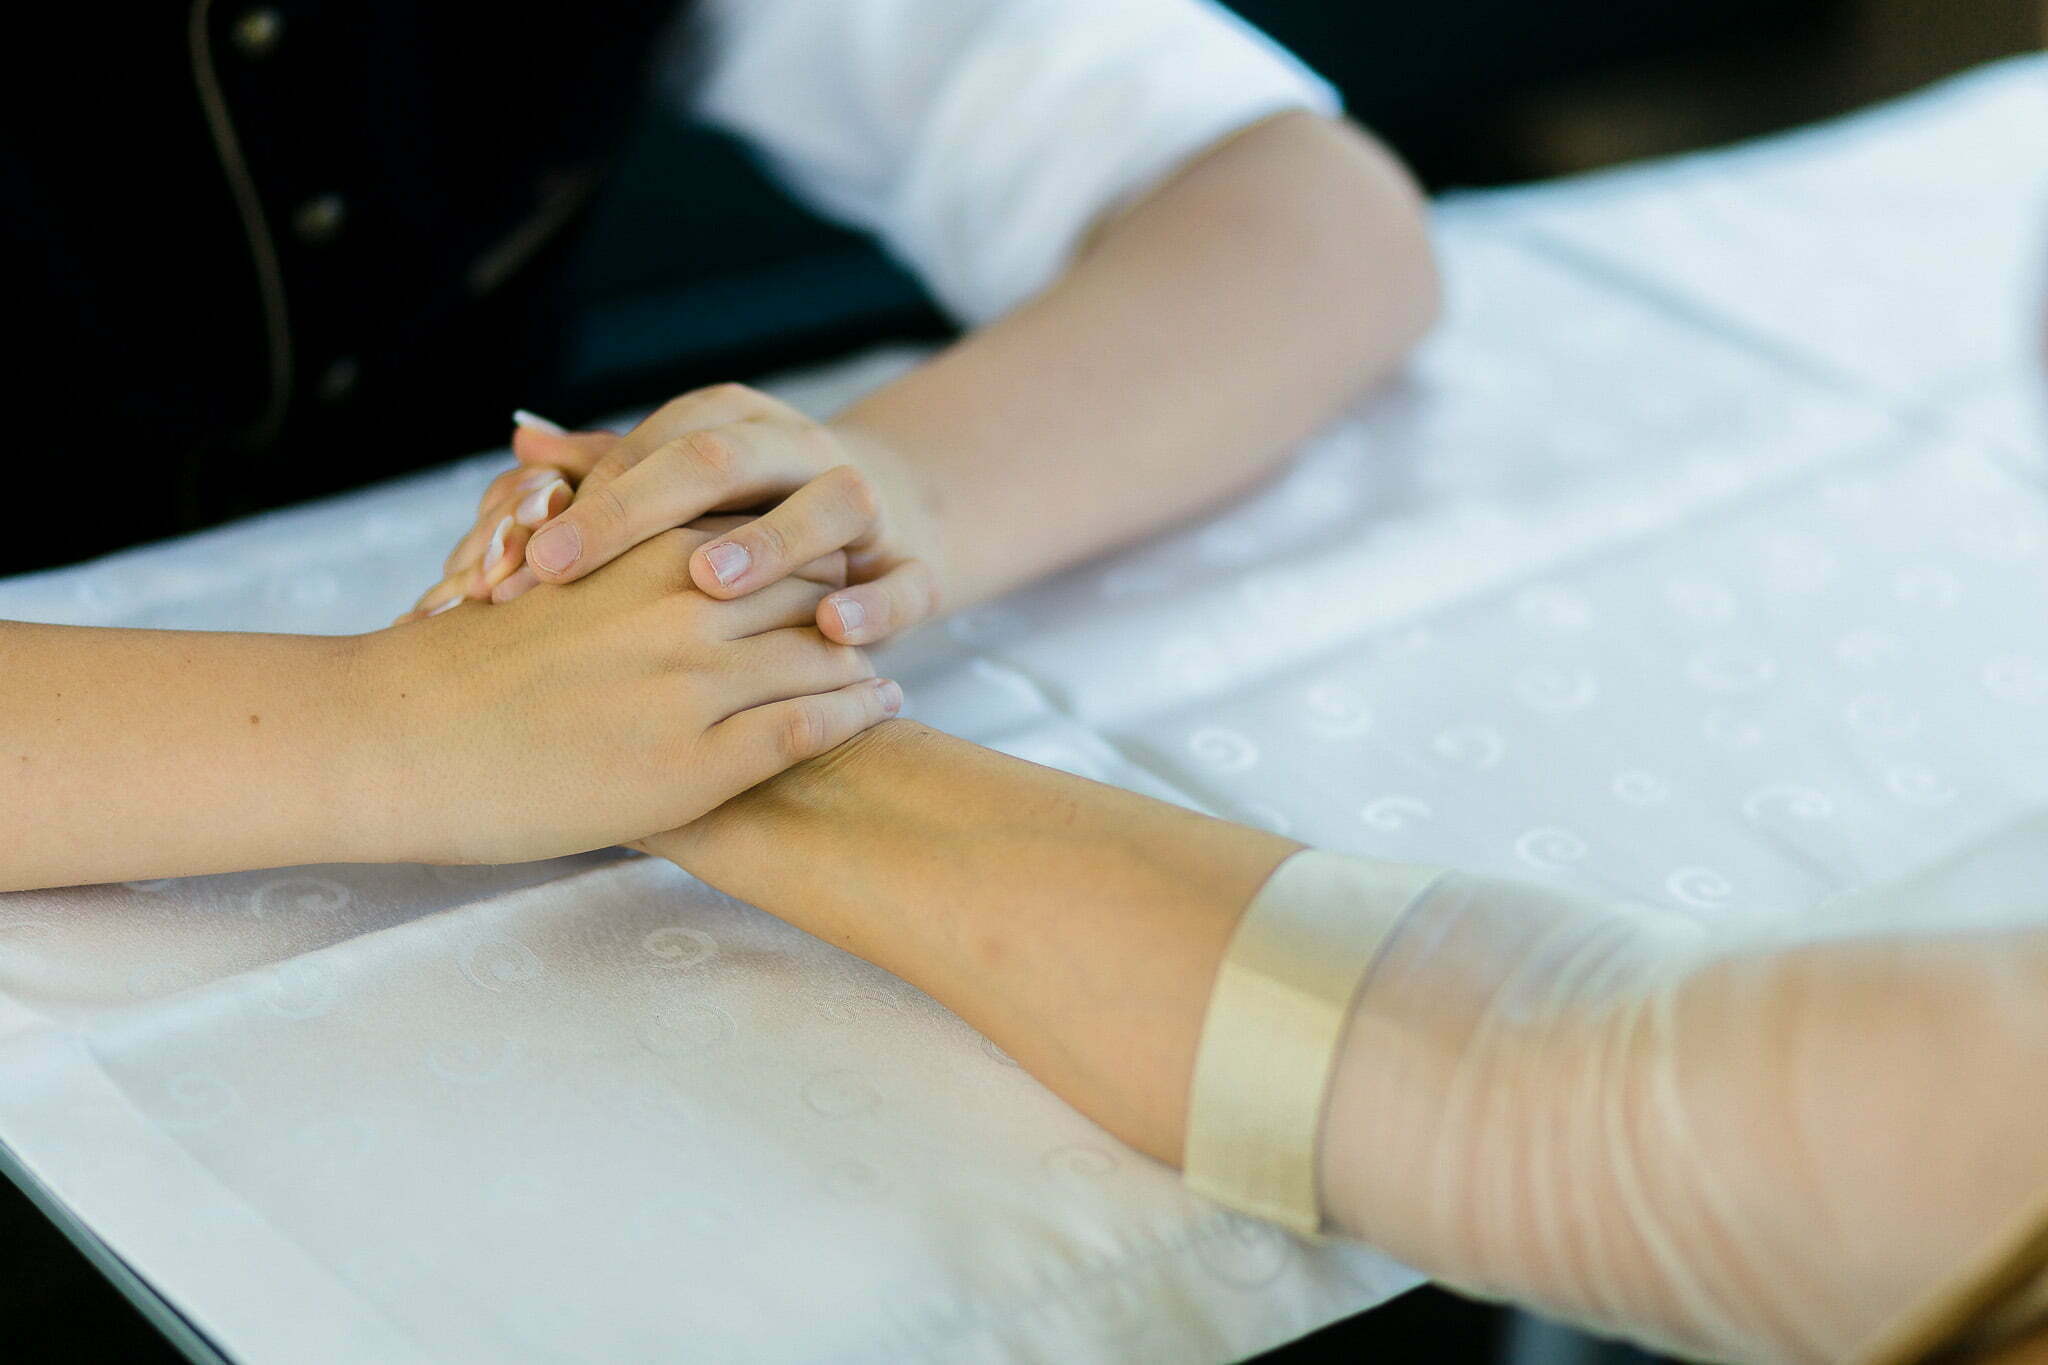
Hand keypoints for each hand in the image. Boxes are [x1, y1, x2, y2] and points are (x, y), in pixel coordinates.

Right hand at [357, 526, 900, 865]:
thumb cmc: (461, 660)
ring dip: (860, 661)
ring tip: (880, 674)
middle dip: (841, 607)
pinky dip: (859, 712)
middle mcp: (682, 606)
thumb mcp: (543, 570)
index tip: (822, 581)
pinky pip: (813, 727)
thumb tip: (633, 518)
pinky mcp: (700, 764)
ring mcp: (696, 685)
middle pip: (811, 589)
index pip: (767, 536)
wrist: (400, 740)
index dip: (803, 558)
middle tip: (861, 629)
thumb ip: (608, 543)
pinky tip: (880, 708)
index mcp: (646, 550)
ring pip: (826, 655)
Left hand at [412, 386, 944, 645]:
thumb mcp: (682, 493)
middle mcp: (796, 449)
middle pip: (719, 459)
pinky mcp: (914, 564)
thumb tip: (523, 442)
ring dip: (769, 541)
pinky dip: (875, 601)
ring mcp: (863, 504)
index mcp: (730, 423)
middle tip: (562, 562)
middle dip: (638, 511)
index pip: (647, 446)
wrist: (883, 530)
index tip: (517, 562)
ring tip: (706, 581)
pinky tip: (833, 625)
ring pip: (828, 505)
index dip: (582, 500)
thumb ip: (607, 472)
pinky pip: (905, 580)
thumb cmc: (750, 518)